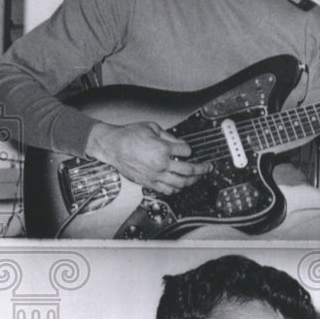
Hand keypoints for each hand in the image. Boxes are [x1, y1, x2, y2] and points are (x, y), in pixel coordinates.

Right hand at [86, 120, 210, 194]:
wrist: (112, 146)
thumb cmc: (128, 136)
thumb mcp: (152, 127)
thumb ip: (169, 136)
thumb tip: (180, 143)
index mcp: (163, 148)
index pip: (186, 151)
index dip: (189, 149)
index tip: (189, 149)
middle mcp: (161, 164)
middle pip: (189, 170)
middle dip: (201, 169)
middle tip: (207, 167)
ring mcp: (155, 176)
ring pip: (181, 183)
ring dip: (192, 181)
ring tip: (196, 177)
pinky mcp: (149, 183)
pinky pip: (168, 190)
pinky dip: (177, 189)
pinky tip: (180, 185)